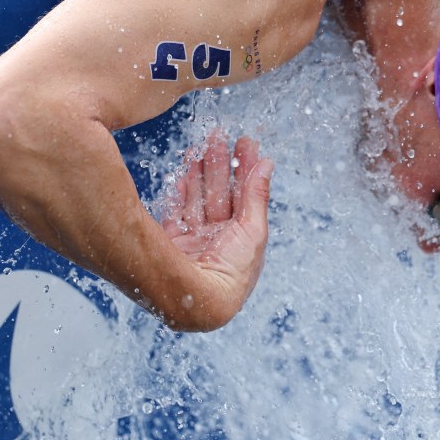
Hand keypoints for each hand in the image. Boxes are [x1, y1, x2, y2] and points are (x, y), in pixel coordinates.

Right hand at [160, 132, 274, 328]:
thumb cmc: (232, 274)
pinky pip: (176, 211)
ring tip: (202, 145)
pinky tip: (183, 172)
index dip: (245, 168)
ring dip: (200, 172)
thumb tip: (267, 163)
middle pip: (219, 193)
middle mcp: (218, 240)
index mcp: (241, 240)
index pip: (243, 195)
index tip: (245, 143)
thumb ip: (257, 195)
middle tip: (220, 136)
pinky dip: (179, 192)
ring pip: (197, 199)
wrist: (199, 303)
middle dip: (220, 164)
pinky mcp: (172, 244)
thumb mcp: (253, 231)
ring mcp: (194, 241)